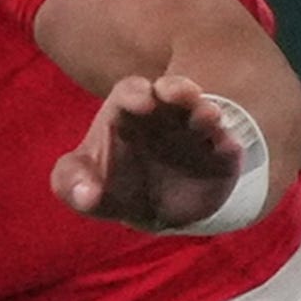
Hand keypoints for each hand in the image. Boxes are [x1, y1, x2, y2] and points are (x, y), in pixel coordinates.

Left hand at [55, 70, 256, 230]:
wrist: (157, 211)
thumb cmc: (115, 186)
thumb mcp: (82, 186)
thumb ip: (71, 184)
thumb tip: (86, 194)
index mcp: (130, 112)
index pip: (132, 91)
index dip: (137, 94)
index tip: (143, 103)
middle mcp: (166, 115)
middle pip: (174, 91)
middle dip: (180, 89)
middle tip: (186, 96)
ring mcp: (195, 134)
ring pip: (204, 113)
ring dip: (208, 113)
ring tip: (211, 118)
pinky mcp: (219, 158)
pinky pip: (228, 147)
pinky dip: (229, 146)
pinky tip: (229, 149)